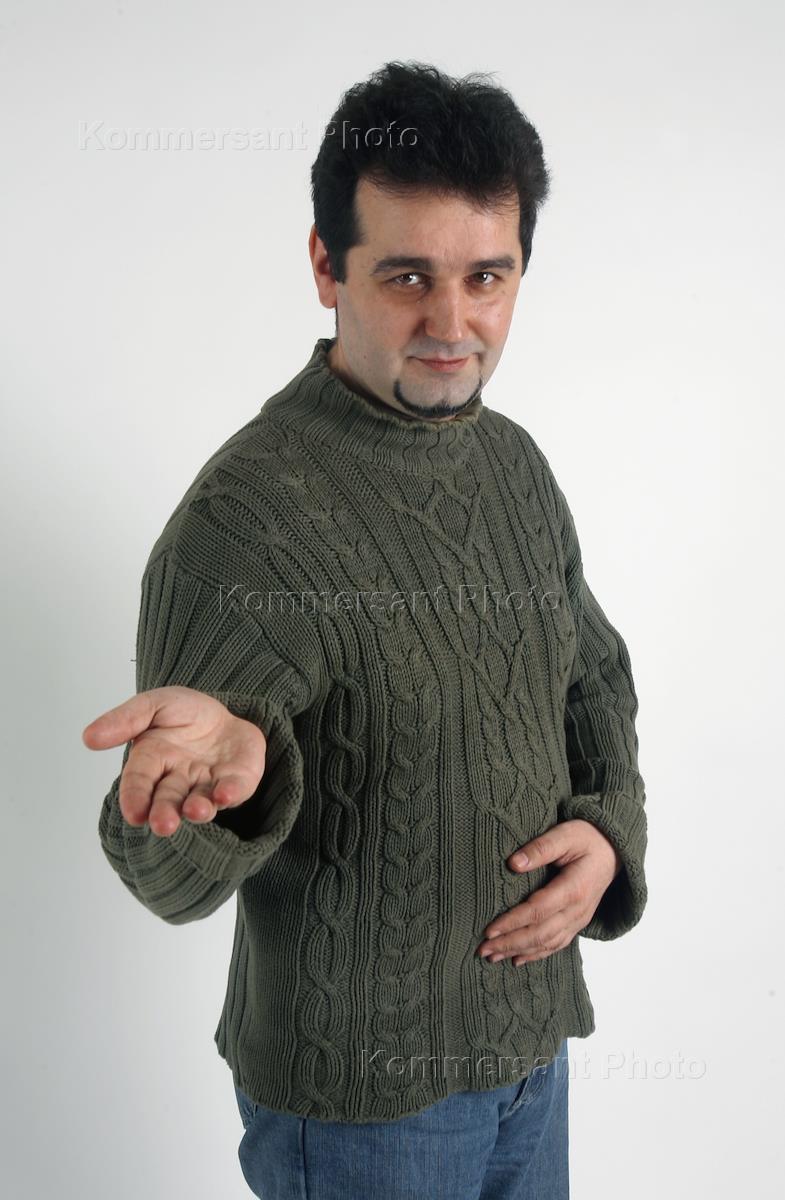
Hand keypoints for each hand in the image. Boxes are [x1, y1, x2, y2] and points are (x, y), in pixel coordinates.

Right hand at [82, 686, 267, 837]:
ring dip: (198, 809)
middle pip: (168, 801)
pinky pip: (235, 790)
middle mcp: (178, 780)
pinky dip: (230, 793)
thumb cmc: (183, 712)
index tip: (134, 813)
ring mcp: (208, 783)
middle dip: (164, 814)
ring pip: (200, 802)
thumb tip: (88, 737)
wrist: (224, 712)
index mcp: (152, 761)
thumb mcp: (153, 704)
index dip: (135, 798)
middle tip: (163, 826)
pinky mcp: (238, 781)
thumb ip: (125, 720)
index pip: (138, 782)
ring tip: (194, 811)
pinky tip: (224, 795)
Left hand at [476, 819, 621, 965]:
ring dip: (519, 951)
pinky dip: (537, 954)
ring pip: (547, 943)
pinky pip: (557, 944)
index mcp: (574, 888)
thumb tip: (513, 863)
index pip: (538, 911)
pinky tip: (518, 959)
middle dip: (510, 943)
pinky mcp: (578, 922)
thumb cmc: (588, 838)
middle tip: (482, 949)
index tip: (489, 930)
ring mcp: (579, 919)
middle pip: (540, 933)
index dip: (513, 922)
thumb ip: (540, 848)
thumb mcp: (565, 834)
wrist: (613, 850)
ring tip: (492, 956)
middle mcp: (578, 910)